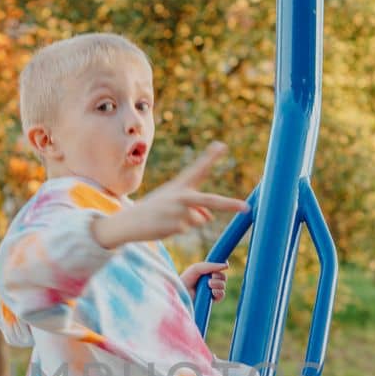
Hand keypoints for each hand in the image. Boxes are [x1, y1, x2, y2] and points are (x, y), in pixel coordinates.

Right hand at [92, 141, 249, 248]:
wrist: (128, 222)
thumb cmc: (152, 210)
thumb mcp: (172, 204)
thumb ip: (194, 207)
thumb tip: (209, 218)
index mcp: (179, 185)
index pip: (197, 169)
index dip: (210, 157)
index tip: (222, 145)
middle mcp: (180, 196)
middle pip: (210, 200)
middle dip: (229, 204)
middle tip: (246, 208)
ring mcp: (179, 211)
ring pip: (198, 219)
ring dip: (187, 222)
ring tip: (166, 219)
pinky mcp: (176, 226)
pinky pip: (187, 229)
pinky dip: (177, 230)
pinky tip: (163, 226)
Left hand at [180, 259, 229, 301]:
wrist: (180, 294)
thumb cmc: (185, 280)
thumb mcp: (197, 269)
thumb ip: (211, 266)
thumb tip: (227, 265)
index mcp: (207, 272)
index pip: (220, 268)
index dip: (222, 266)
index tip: (222, 266)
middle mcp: (210, 281)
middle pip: (223, 277)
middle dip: (219, 276)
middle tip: (210, 277)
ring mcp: (211, 291)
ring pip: (223, 285)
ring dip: (218, 284)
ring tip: (209, 284)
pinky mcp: (211, 301)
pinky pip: (222, 295)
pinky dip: (218, 292)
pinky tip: (212, 292)